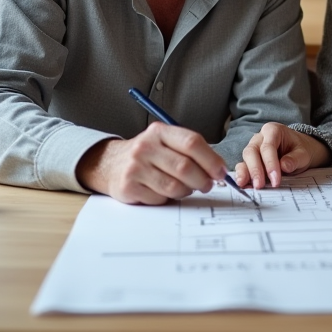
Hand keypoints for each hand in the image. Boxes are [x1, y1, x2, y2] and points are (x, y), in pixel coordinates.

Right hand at [75, 122, 226, 204]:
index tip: (221, 172)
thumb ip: (189, 151)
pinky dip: (167, 199)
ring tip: (185, 188)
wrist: (110, 164)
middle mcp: (146, 146)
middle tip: (207, 185)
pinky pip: (160, 198)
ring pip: (174, 186)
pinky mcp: (129, 186)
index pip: (192, 142)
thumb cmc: (147, 155)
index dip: (211, 160)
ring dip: (186, 191)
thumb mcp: (165, 142)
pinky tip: (163, 191)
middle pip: (185, 167)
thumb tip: (218, 170)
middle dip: (202, 180)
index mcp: (160, 131)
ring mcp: (136, 167)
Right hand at [235, 122, 331, 188]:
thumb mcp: (303, 153)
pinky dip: (243, 176)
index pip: (268, 147)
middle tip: (260, 185)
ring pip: (245, 159)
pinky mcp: (250, 161)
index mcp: (272, 130)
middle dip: (255, 169)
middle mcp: (259, 138)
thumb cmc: (299, 149)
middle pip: (252, 151)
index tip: (275, 180)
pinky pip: (243, 166)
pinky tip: (244, 186)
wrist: (298, 150)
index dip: (270, 164)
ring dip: (246, 173)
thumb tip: (284, 166)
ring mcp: (253, 149)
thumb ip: (295, 159)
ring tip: (247, 186)